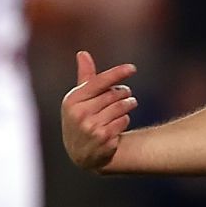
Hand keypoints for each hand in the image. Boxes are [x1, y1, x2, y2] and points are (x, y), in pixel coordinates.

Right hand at [61, 50, 138, 172]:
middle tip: (126, 94)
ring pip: (122, 107)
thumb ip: (85, 77)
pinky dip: (124, 120)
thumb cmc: (81, 118)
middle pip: (115, 94)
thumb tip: (82, 53)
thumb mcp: (79, 99)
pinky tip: (118, 124)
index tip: (132, 68)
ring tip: (128, 105)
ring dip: (128, 105)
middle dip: (124, 93)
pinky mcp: (103, 139)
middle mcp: (80, 113)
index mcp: (73, 100)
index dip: (117, 73)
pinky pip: (124, 120)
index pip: (99, 82)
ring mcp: (91, 127)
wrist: (80, 153)